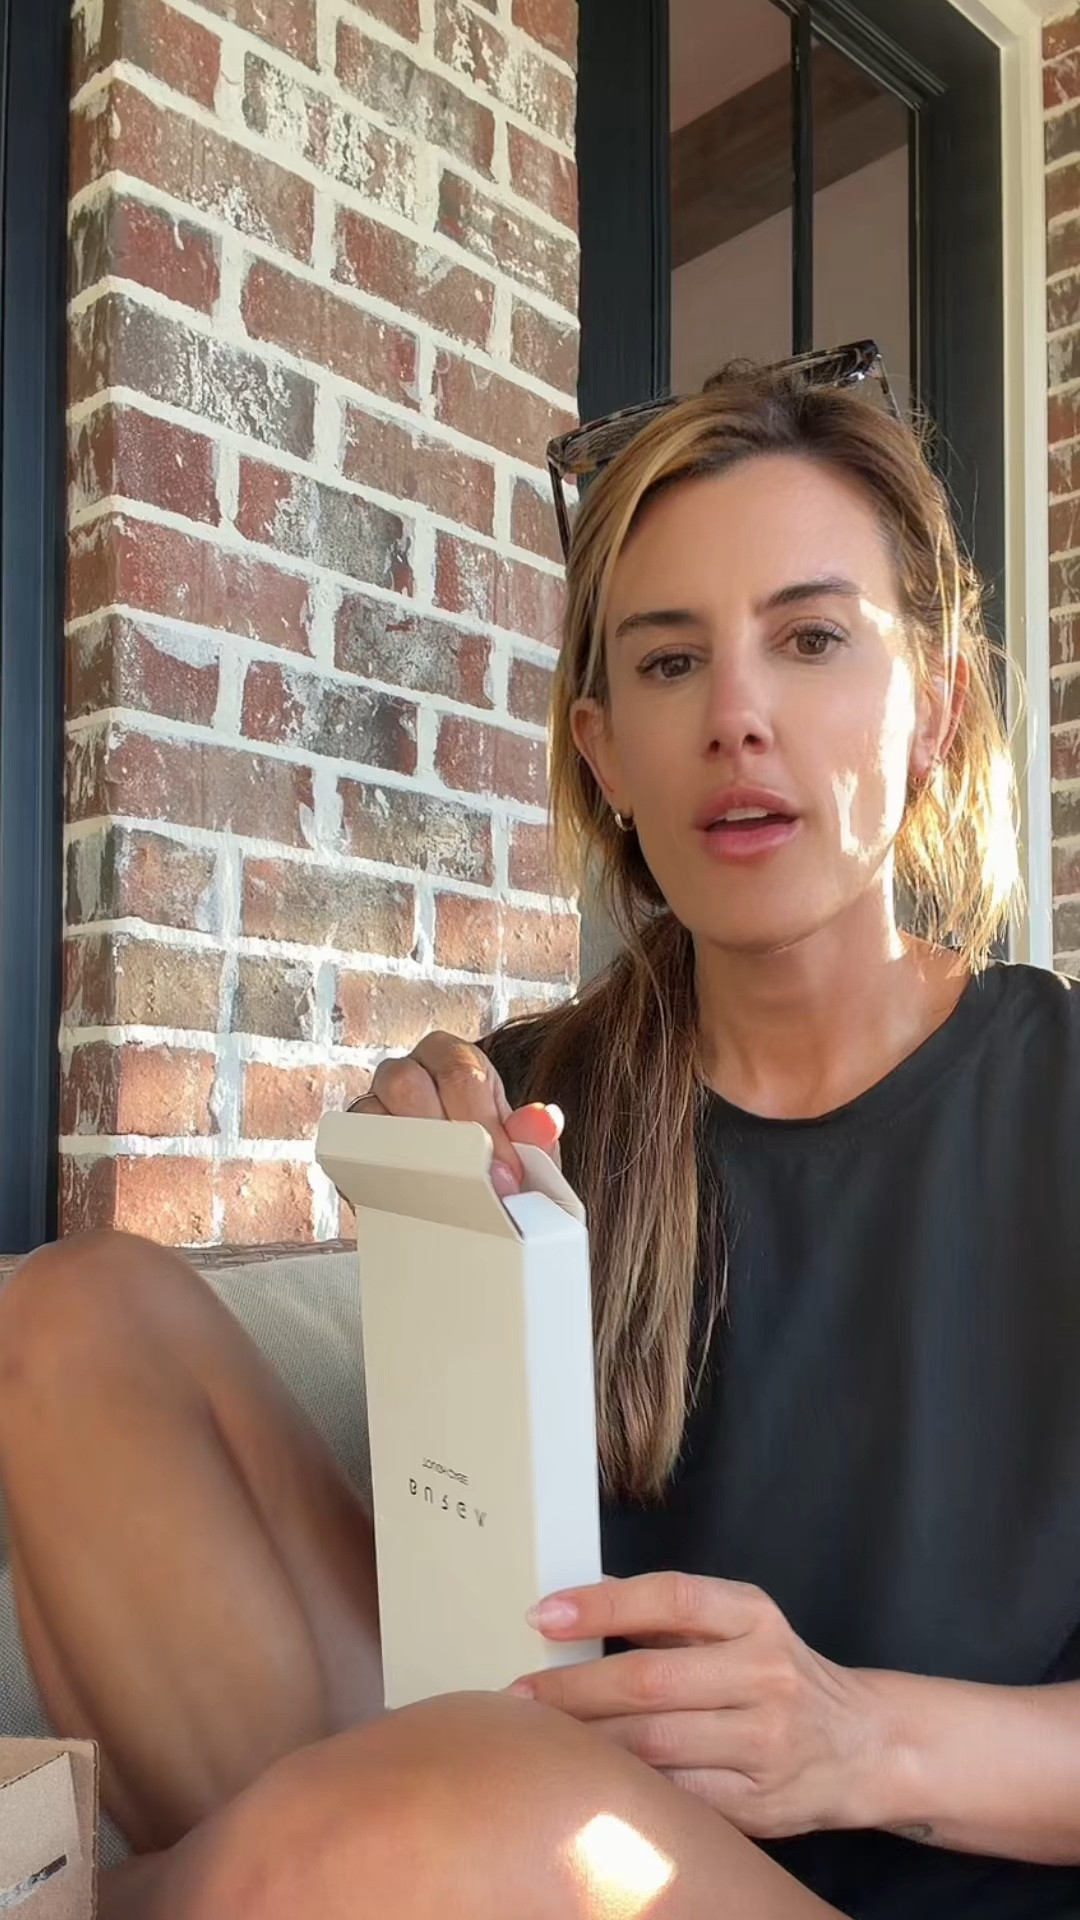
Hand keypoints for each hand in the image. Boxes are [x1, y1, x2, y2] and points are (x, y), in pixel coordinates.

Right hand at [349, 1030, 561, 1197]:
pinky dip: (372, 1174)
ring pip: (370, 1113)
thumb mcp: (526, 1153)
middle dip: (443, 1139)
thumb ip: (536, 1138)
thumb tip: (543, 1121)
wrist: (473, 1204)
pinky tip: (403, 1199)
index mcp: (455, 1059)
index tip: (505, 1176)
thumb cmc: (497, 1167)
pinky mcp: (349, 1145)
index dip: (484, 1124)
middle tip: (473, 1187)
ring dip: (405, 1156)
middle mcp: (409, 1073)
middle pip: (408, 1084)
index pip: (461, 1073)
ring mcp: (373, 1106)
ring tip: (438, 1194)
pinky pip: (346, 1149)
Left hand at [511, 1572, 890, 1839]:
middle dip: (572, 1689)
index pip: (670, 1598)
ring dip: (588, 1742)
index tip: (542, 1615)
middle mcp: (764, 1673)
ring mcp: (764, 1742)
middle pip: (651, 1679)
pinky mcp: (756, 1803)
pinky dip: (627, 1785)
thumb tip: (582, 1595)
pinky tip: (590, 1779)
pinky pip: (675, 1794)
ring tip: (538, 1739)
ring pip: (656, 1744)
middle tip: (517, 1695)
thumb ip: (671, 1613)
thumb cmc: (779, 1674)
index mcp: (754, 1615)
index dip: (601, 1605)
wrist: (862, 1745)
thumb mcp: (741, 1625)